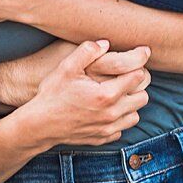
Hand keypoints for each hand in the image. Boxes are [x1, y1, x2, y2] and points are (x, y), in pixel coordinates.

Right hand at [15, 40, 152, 147]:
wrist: (40, 124)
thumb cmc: (52, 94)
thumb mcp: (66, 67)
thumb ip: (87, 51)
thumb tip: (105, 44)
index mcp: (106, 94)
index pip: (138, 78)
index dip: (137, 67)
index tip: (132, 63)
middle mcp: (111, 113)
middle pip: (142, 98)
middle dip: (136, 87)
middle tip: (122, 79)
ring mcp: (108, 128)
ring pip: (135, 115)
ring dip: (130, 104)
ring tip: (115, 95)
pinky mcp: (102, 138)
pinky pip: (122, 129)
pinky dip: (119, 120)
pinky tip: (106, 111)